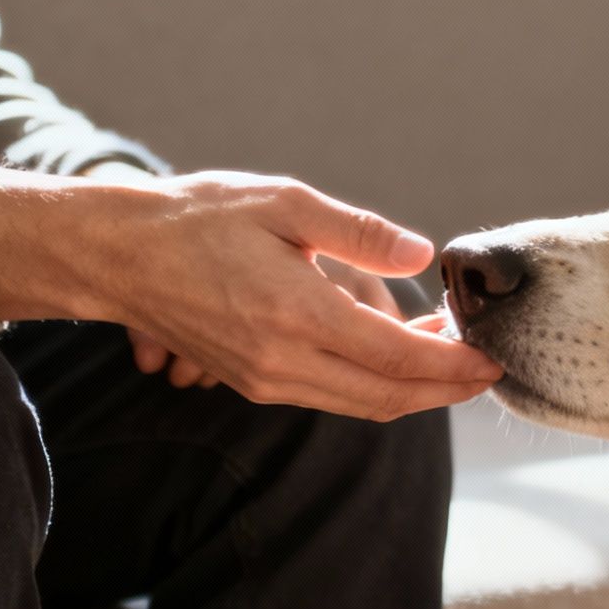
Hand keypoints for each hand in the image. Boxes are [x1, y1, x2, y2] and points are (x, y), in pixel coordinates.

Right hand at [0, 168, 499, 420]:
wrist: (116, 255)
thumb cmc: (197, 217)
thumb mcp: (283, 202)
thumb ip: (356, 231)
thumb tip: (420, 255)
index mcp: (295, 314)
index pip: (396, 359)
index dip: (453, 365)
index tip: (493, 356)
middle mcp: (281, 362)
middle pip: (387, 397)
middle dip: (445, 389)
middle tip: (487, 366)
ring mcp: (264, 380)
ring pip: (360, 405)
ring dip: (412, 389)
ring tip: (450, 356)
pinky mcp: (251, 384)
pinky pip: (331, 398)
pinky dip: (373, 385)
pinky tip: (393, 353)